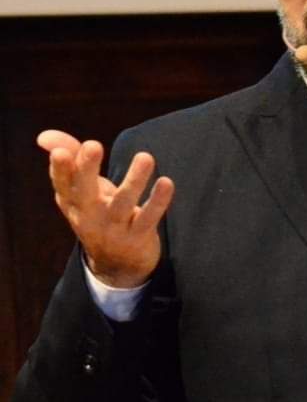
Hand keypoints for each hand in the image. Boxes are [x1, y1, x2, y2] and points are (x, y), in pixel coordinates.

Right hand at [38, 129, 174, 287]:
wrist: (117, 265)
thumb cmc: (98, 214)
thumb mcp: (82, 190)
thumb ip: (71, 159)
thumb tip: (44, 136)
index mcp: (74, 202)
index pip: (62, 184)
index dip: (60, 169)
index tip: (61, 152)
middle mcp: (90, 216)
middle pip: (85, 193)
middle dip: (87, 169)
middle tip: (92, 144)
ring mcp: (114, 228)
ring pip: (123, 203)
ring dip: (134, 180)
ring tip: (145, 157)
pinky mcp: (138, 237)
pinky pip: (149, 218)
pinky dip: (158, 201)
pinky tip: (166, 182)